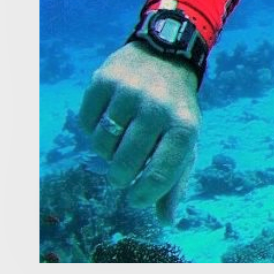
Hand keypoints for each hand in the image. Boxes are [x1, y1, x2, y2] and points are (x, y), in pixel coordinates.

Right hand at [77, 42, 201, 222]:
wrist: (167, 54)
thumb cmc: (176, 107)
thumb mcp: (187, 138)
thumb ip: (176, 180)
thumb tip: (166, 220)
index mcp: (184, 125)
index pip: (161, 173)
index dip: (145, 194)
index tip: (137, 198)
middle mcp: (158, 107)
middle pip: (125, 163)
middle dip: (120, 176)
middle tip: (122, 171)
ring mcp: (130, 92)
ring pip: (102, 144)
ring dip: (105, 152)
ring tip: (118, 142)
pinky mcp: (105, 80)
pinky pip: (86, 122)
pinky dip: (92, 128)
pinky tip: (109, 119)